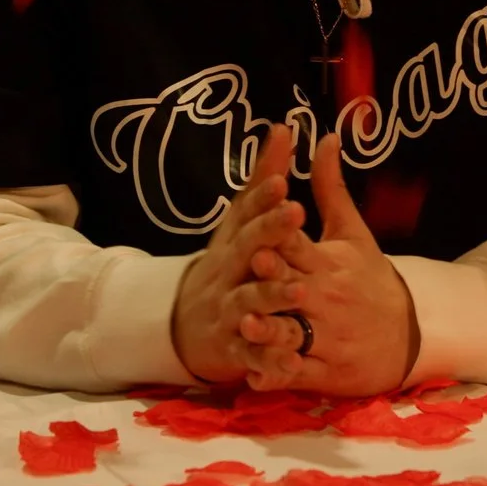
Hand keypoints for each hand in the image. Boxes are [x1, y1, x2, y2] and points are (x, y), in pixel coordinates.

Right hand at [170, 124, 314, 384]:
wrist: (188, 322)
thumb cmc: (228, 263)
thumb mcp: (241, 221)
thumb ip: (263, 178)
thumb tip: (283, 126)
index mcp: (236, 241)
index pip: (249, 214)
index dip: (264, 197)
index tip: (283, 179)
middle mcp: (230, 272)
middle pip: (248, 250)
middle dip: (269, 233)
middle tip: (295, 213)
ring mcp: (230, 310)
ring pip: (250, 303)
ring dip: (271, 296)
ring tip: (298, 290)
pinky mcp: (235, 347)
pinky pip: (253, 353)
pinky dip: (269, 358)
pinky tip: (289, 359)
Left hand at [237, 131, 419, 396]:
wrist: (408, 335)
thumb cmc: (370, 278)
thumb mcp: (353, 232)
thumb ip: (331, 186)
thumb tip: (324, 135)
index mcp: (330, 263)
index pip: (302, 245)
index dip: (286, 234)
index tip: (272, 217)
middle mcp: (327, 298)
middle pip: (295, 287)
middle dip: (276, 279)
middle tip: (256, 266)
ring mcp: (326, 337)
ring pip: (295, 333)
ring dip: (271, 330)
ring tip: (248, 325)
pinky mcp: (324, 370)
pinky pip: (298, 372)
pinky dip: (277, 373)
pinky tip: (255, 374)